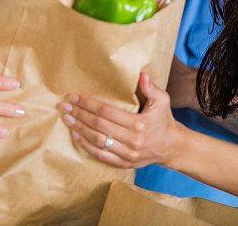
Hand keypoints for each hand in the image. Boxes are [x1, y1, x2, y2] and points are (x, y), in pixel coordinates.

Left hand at [59, 72, 183, 168]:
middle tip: (65, 106)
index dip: (89, 104)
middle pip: (98, 126)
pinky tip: (77, 136)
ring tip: (68, 119)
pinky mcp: (124, 164)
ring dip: (79, 129)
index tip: (75, 97)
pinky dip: (87, 146)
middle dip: (80, 114)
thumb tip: (142, 74)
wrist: (172, 147)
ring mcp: (127, 154)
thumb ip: (152, 88)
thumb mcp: (162, 101)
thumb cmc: (164, 121)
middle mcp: (132, 140)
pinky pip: (101, 155)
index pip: (107, 112)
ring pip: (97, 141)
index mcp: (139, 124)